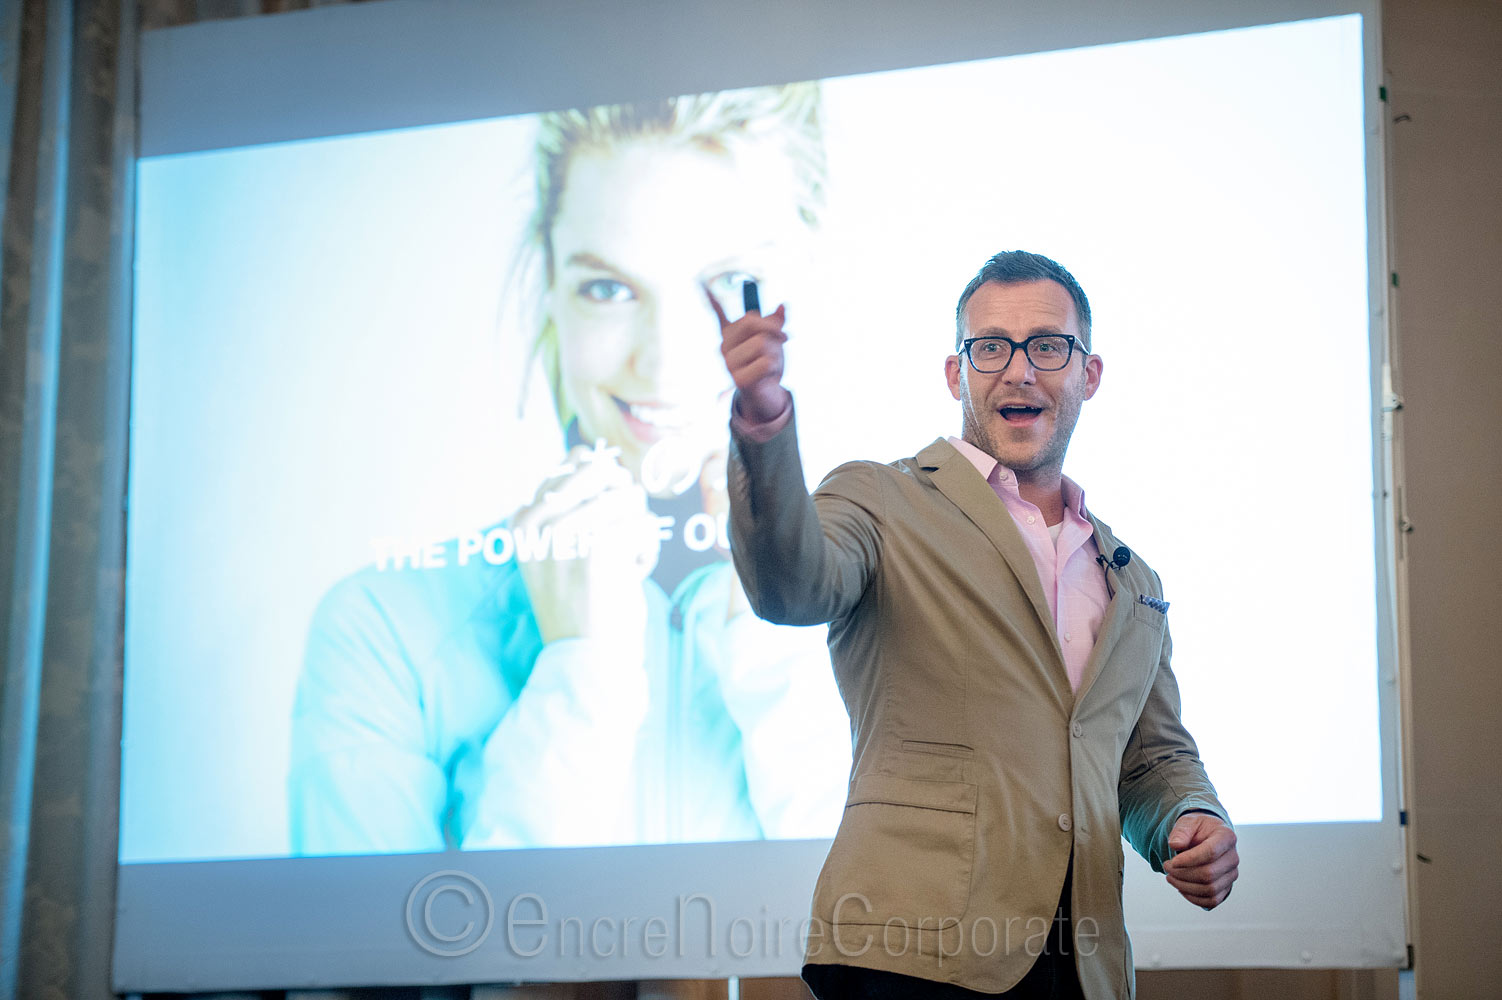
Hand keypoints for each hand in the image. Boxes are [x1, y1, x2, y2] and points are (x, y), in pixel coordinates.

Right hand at [515, 444, 659, 643]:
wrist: (585, 657)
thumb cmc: (580, 602)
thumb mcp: (554, 551)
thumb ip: (566, 505)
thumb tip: (595, 456)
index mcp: (523, 520)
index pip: (576, 461)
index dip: (605, 485)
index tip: (601, 521)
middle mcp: (536, 522)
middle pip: (607, 471)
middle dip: (625, 500)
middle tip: (619, 536)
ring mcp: (563, 533)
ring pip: (630, 496)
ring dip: (638, 528)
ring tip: (622, 560)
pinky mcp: (595, 548)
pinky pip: (642, 525)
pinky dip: (646, 550)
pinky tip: (630, 573)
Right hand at [707, 289, 791, 424]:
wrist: (765, 394)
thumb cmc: (767, 363)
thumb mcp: (773, 339)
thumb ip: (775, 323)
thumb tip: (783, 306)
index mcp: (728, 334)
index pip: (749, 318)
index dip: (770, 323)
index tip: (782, 333)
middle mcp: (724, 347)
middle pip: (753, 327)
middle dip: (773, 335)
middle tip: (782, 345)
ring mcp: (729, 364)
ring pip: (761, 344)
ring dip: (775, 354)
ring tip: (771, 365)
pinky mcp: (738, 379)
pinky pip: (766, 363)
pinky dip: (774, 368)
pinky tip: (769, 376)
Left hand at [1163, 812, 1238, 909]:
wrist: (1205, 837)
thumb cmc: (1196, 829)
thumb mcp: (1187, 822)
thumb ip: (1181, 831)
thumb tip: (1175, 844)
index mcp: (1226, 837)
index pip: (1210, 853)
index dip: (1189, 860)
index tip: (1171, 861)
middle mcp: (1233, 857)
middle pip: (1209, 874)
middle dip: (1183, 874)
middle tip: (1166, 867)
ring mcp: (1231, 874)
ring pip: (1210, 890)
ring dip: (1185, 886)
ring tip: (1170, 877)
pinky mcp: (1226, 888)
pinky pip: (1212, 900)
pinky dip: (1193, 898)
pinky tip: (1180, 887)